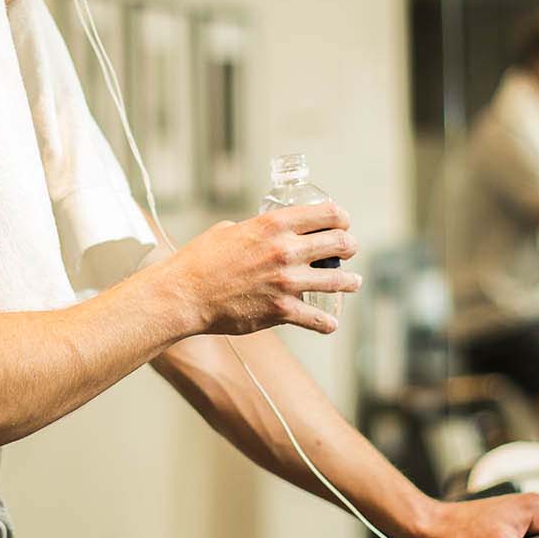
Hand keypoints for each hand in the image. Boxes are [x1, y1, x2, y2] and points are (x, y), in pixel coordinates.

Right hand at [162, 202, 359, 335]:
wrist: (185, 294)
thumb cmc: (201, 260)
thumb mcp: (230, 229)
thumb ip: (257, 229)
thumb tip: (269, 233)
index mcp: (274, 224)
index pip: (328, 214)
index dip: (341, 218)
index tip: (343, 223)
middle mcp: (286, 250)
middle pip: (340, 244)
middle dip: (349, 246)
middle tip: (349, 250)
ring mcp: (288, 282)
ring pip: (338, 281)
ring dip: (349, 282)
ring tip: (353, 283)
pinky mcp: (283, 310)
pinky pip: (317, 319)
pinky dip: (327, 323)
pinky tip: (331, 323)